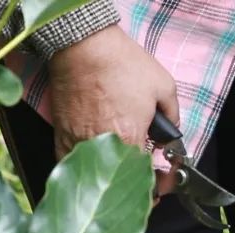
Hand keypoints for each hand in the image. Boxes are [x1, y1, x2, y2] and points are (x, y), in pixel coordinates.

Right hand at [46, 25, 178, 197]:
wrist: (83, 45)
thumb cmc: (121, 63)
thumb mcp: (164, 87)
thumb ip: (173, 117)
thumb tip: (171, 134)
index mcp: (129, 138)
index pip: (146, 178)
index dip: (159, 185)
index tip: (164, 185)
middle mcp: (100, 146)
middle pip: (120, 182)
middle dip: (138, 186)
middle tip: (148, 184)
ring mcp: (77, 142)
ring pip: (93, 176)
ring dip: (109, 180)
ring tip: (121, 179)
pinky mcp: (60, 134)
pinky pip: (69, 163)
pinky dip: (83, 169)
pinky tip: (95, 168)